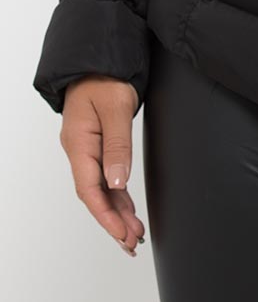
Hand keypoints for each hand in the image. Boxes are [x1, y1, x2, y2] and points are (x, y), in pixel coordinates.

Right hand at [59, 76, 145, 256]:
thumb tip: (117, 182)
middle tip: (133, 243)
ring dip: (117, 212)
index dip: (106, 215)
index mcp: (78, 144)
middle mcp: (80, 150)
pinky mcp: (97, 144)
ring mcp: (87, 148)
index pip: (90, 189)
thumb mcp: (115, 108)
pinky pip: (106, 177)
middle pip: (95, 195)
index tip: (122, 234)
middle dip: (113, 221)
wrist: (100, 58)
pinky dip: (118, 195)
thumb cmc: (105, 78)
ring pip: (101, 188)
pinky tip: (127, 209)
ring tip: (134, 235)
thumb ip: (117, 145)